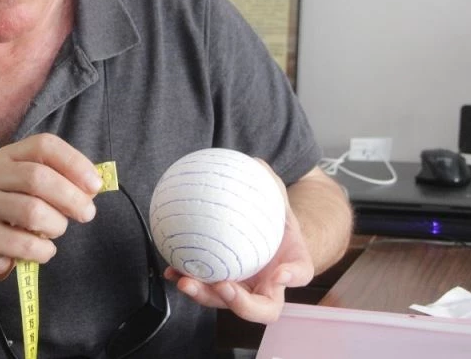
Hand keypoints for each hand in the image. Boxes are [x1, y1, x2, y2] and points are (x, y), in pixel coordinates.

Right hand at [0, 134, 103, 293]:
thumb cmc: (13, 218)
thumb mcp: (34, 193)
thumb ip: (62, 184)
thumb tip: (93, 186)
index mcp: (8, 156)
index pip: (44, 145)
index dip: (74, 162)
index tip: (95, 185)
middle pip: (38, 177)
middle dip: (71, 198)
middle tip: (87, 214)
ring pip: (32, 211)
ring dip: (56, 225)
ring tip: (57, 231)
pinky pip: (23, 244)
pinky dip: (43, 251)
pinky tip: (43, 250)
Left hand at [163, 160, 313, 323]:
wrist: (260, 225)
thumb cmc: (271, 210)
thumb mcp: (274, 192)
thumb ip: (267, 179)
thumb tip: (254, 163)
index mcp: (293, 264)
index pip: (300, 273)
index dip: (291, 277)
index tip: (279, 273)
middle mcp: (269, 285)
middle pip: (263, 308)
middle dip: (241, 304)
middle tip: (223, 286)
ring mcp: (244, 290)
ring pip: (226, 303)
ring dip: (205, 296)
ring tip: (185, 280)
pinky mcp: (219, 287)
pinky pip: (204, 288)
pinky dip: (185, 280)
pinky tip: (170, 269)